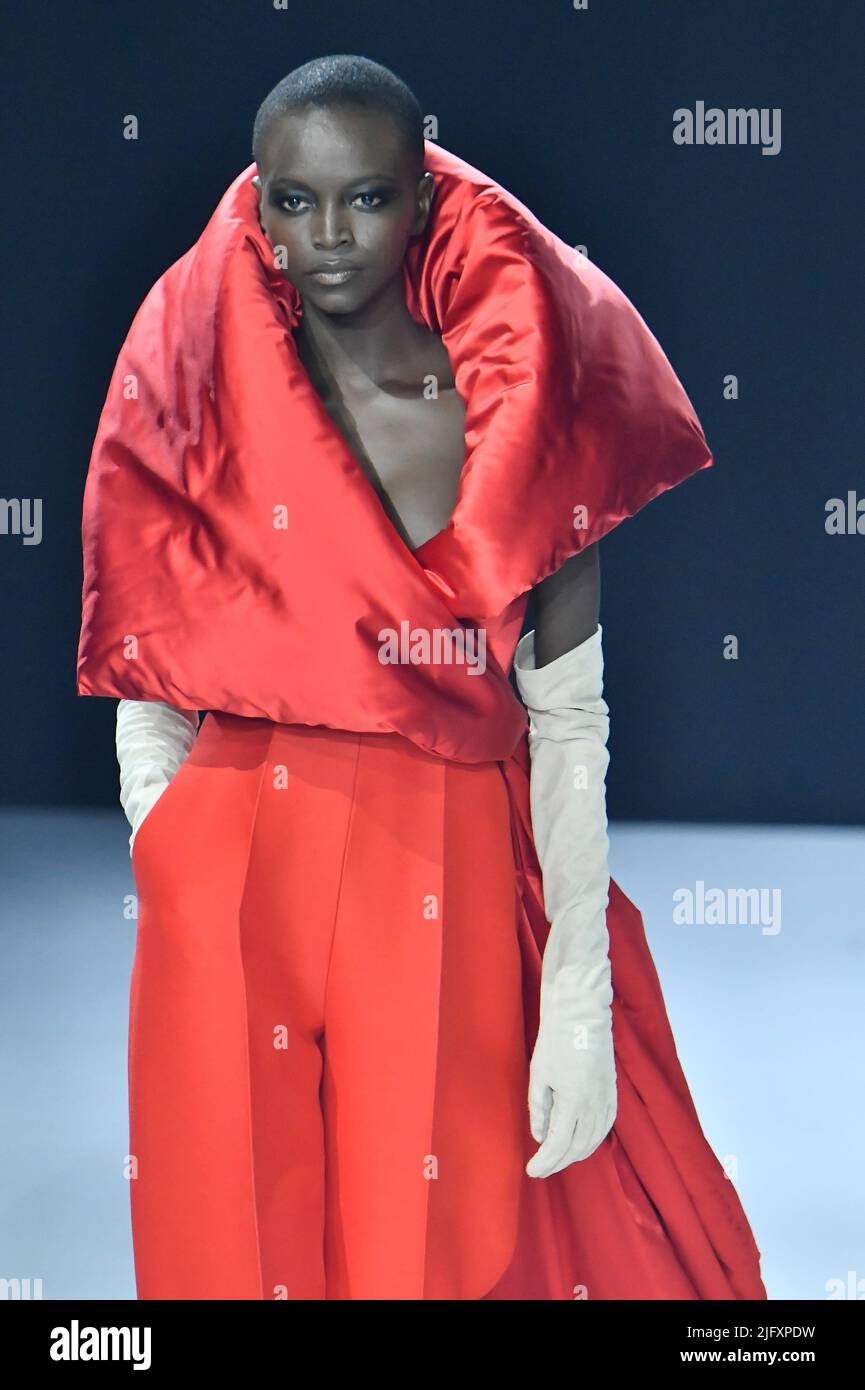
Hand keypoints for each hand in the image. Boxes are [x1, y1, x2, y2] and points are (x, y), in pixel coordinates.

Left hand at [525, 969, 616, 1177]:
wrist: (581, 1012)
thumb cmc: (555, 1039)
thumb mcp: (539, 1073)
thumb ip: (539, 1108)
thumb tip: (540, 1135)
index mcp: (573, 1102)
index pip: (559, 1145)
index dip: (545, 1162)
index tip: (532, 1171)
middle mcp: (594, 1105)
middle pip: (578, 1148)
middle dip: (559, 1162)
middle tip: (542, 1167)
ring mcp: (606, 1098)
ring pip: (595, 1140)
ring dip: (576, 1154)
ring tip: (558, 1158)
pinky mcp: (612, 1091)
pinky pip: (606, 1126)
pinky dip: (593, 1140)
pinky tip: (582, 1142)